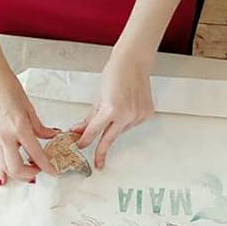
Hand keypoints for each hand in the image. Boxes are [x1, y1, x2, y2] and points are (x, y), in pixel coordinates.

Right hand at [0, 63, 59, 183]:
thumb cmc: (6, 86)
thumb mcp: (28, 105)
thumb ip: (39, 125)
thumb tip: (51, 135)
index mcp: (18, 126)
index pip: (35, 153)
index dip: (46, 165)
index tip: (54, 171)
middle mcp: (6, 136)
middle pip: (16, 168)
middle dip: (30, 174)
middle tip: (41, 169)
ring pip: (5, 167)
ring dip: (18, 173)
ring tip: (30, 168)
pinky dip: (4, 169)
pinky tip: (6, 177)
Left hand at [75, 47, 154, 168]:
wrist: (133, 61)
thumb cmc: (115, 73)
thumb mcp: (98, 96)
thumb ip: (90, 117)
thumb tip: (79, 130)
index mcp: (111, 109)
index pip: (95, 131)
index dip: (86, 140)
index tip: (81, 147)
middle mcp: (126, 115)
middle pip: (110, 138)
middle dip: (102, 151)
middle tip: (98, 163)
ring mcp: (138, 115)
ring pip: (122, 129)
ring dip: (115, 126)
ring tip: (116, 107)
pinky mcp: (147, 114)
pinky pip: (133, 123)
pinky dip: (127, 119)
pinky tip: (127, 106)